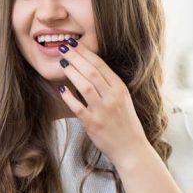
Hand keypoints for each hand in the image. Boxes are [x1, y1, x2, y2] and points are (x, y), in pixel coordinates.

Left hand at [56, 38, 148, 165]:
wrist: (131, 148)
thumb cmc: (125, 123)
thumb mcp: (122, 99)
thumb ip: (108, 85)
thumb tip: (88, 68)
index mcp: (120, 88)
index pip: (101, 65)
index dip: (85, 53)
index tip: (74, 44)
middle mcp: (112, 97)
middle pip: (91, 71)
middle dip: (75, 57)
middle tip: (63, 47)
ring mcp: (103, 111)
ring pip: (85, 86)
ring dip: (72, 72)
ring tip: (61, 63)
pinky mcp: (93, 124)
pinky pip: (78, 107)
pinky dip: (69, 97)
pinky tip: (61, 89)